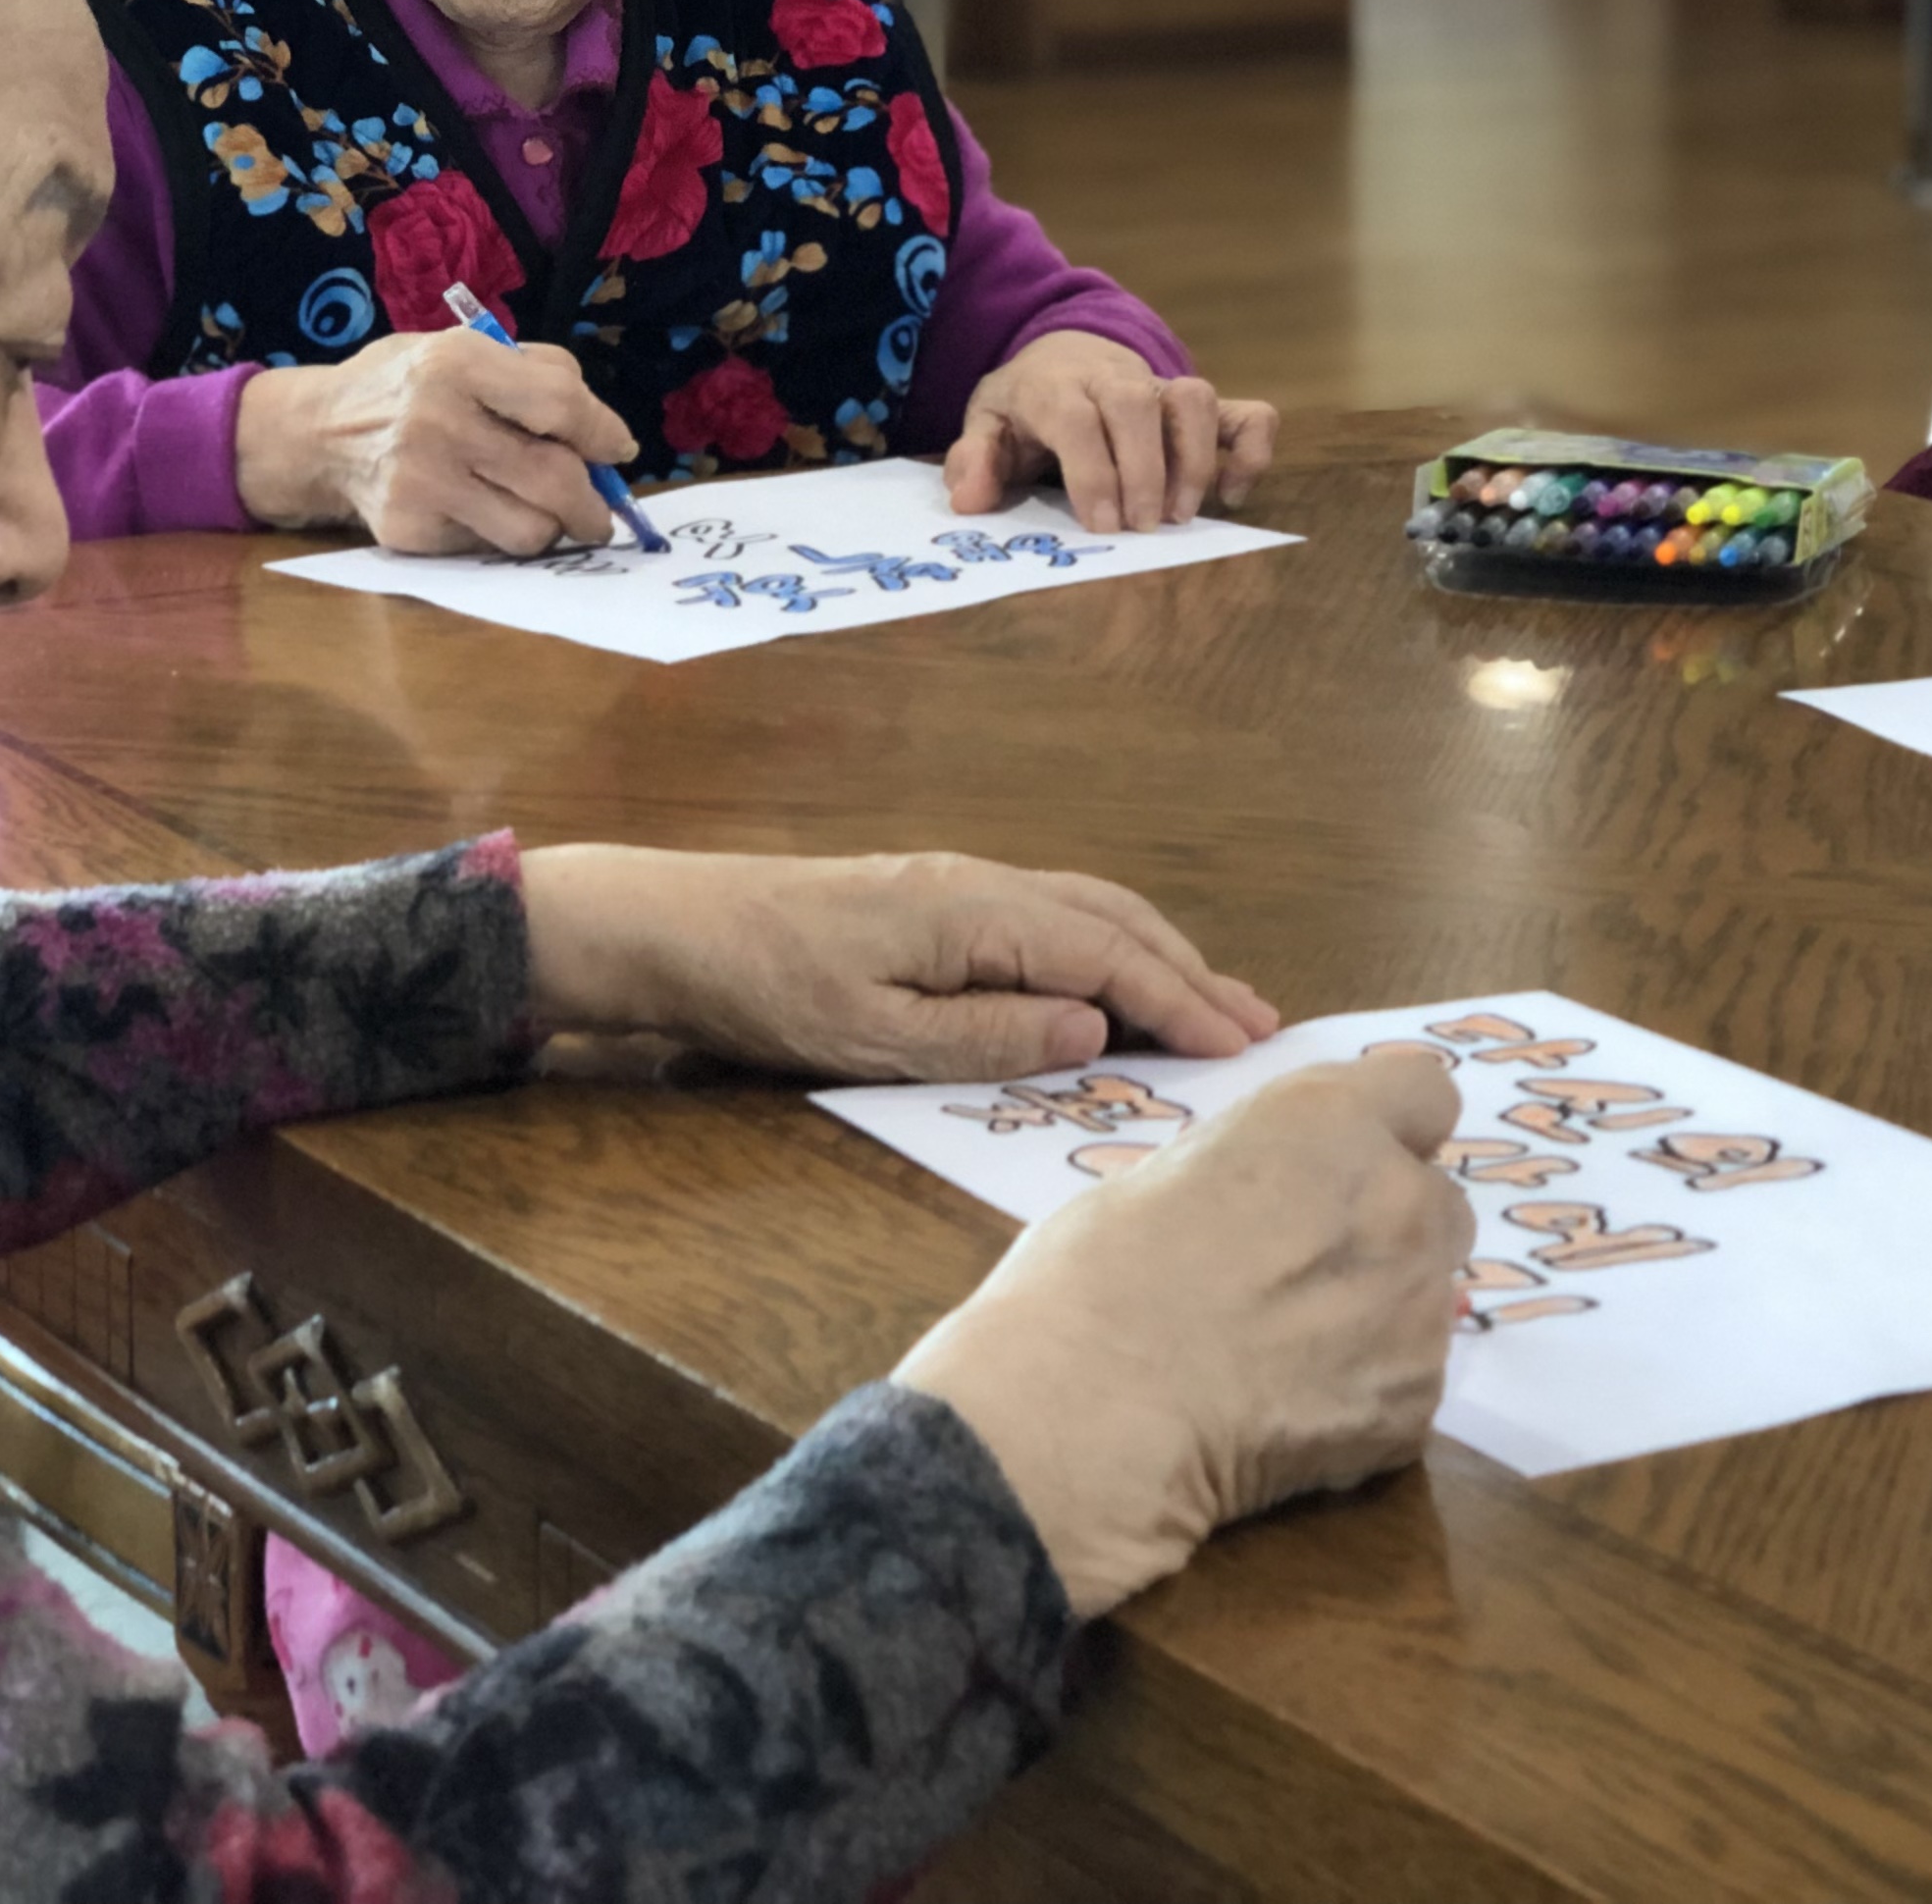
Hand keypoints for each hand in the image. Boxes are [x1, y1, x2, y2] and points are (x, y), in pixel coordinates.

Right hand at [234, 330, 639, 554]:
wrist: (319, 434)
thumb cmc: (410, 385)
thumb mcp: (464, 347)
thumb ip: (536, 373)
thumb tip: (604, 433)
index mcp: (459, 361)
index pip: (559, 404)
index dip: (602, 432)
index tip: (618, 450)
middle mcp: (439, 421)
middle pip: (554, 478)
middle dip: (593, 504)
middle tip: (601, 513)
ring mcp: (421, 481)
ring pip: (530, 529)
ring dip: (552, 528)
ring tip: (544, 513)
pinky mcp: (408, 530)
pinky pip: (486, 548)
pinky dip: (499, 535)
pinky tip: (482, 511)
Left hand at [517, 844, 1279, 1074]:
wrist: (670, 927)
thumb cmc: (760, 988)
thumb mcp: (871, 1038)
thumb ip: (986, 1037)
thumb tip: (1095, 1030)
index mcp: (973, 913)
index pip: (1106, 954)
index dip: (1181, 1001)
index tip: (1244, 1047)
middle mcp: (979, 885)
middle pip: (1115, 919)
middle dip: (1192, 972)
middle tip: (1261, 1028)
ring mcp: (957, 887)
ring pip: (1088, 909)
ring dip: (1159, 954)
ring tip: (1212, 1002)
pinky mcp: (933, 903)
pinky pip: (1050, 915)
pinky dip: (1107, 946)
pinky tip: (1113, 982)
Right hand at [894, 1053, 1470, 1616]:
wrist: (1093, 1418)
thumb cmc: (1093, 1279)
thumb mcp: (1167, 1174)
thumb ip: (1256, 1173)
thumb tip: (1270, 1200)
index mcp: (1330, 1121)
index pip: (1425, 1093)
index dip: (1388, 1130)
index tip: (1348, 1165)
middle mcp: (1399, 1200)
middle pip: (1435, 1202)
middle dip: (1386, 1230)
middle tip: (1304, 1275)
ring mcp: (1418, 1308)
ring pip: (1425, 1298)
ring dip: (1378, 1315)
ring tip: (1284, 1358)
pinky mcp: (1415, 1405)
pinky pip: (1406, 1386)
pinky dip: (1362, 1399)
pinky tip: (1286, 1416)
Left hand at [942, 332, 1278, 531]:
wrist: (1062, 353)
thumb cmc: (1027, 404)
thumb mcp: (987, 424)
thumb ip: (975, 460)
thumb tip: (970, 501)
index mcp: (1056, 384)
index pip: (1077, 418)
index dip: (1092, 471)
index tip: (1102, 525)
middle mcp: (1115, 377)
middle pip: (1137, 404)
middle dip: (1144, 470)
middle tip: (1142, 528)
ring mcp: (1163, 387)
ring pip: (1194, 400)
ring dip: (1196, 460)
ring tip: (1182, 516)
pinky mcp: (1200, 404)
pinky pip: (1246, 412)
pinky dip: (1252, 449)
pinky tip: (1232, 494)